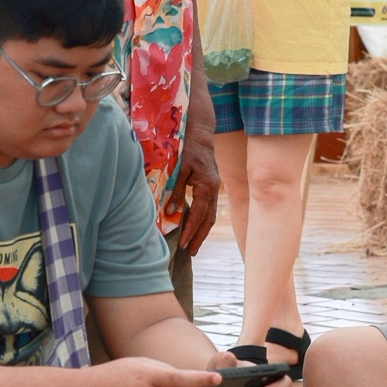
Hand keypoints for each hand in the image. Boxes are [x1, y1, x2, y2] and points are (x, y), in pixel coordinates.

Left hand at [168, 121, 220, 254]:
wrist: (200, 133)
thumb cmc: (187, 148)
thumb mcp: (178, 169)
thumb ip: (176, 191)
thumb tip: (172, 213)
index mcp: (207, 186)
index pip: (199, 214)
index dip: (191, 230)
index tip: (183, 244)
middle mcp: (213, 189)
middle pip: (208, 219)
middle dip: (199, 237)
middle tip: (190, 253)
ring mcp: (214, 188)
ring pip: (210, 215)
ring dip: (201, 231)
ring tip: (193, 246)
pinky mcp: (210, 186)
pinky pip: (208, 208)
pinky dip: (202, 220)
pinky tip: (194, 227)